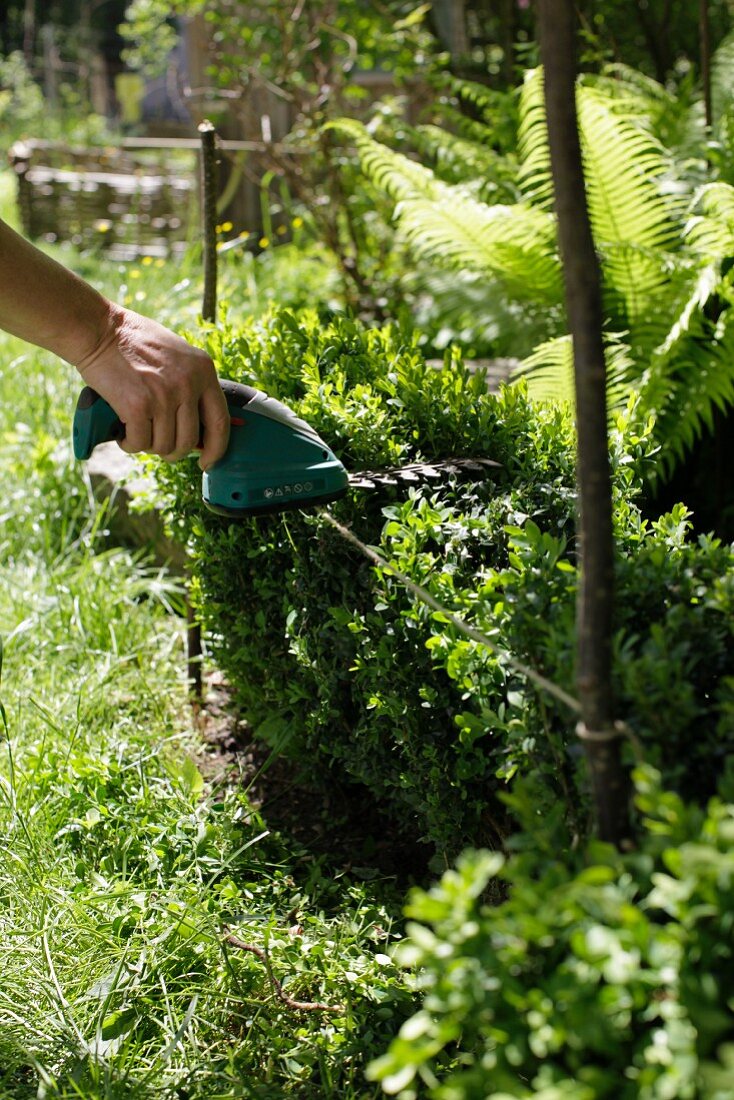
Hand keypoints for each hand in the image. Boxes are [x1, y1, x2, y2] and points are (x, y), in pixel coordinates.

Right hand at [75, 305, 229, 467]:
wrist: (99, 330)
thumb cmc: (134, 342)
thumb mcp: (178, 355)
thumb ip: (192, 384)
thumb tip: (200, 428)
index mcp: (203, 370)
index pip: (220, 422)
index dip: (216, 449)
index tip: (207, 462)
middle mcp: (188, 384)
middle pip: (188, 441)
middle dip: (172, 451)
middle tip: (157, 444)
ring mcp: (164, 396)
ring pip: (163, 445)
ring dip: (148, 445)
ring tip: (136, 430)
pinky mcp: (138, 406)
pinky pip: (140, 443)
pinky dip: (130, 444)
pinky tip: (123, 433)